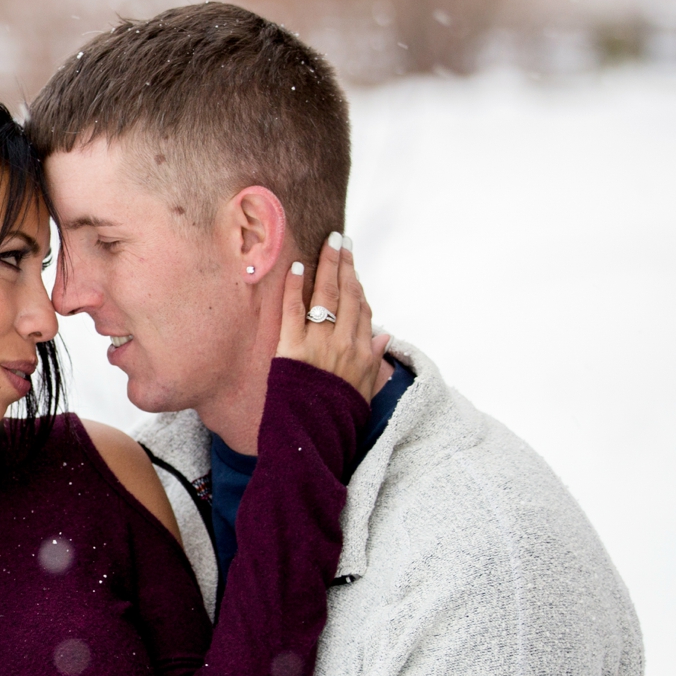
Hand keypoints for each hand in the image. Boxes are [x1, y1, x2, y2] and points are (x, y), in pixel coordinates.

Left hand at [277, 233, 391, 401]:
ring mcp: (318, 343)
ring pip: (325, 296)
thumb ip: (376, 361)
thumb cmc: (339, 416)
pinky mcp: (291, 348)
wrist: (314, 435)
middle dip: (345, 264)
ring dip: (327, 266)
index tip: (353, 267)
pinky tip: (296, 267)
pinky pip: (293, 311)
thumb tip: (385, 337)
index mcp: (362, 353)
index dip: (358, 285)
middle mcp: (344, 343)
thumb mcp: (367, 391)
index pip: (363, 310)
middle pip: (347, 295)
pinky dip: (295, 287)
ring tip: (327, 243)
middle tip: (341, 240)